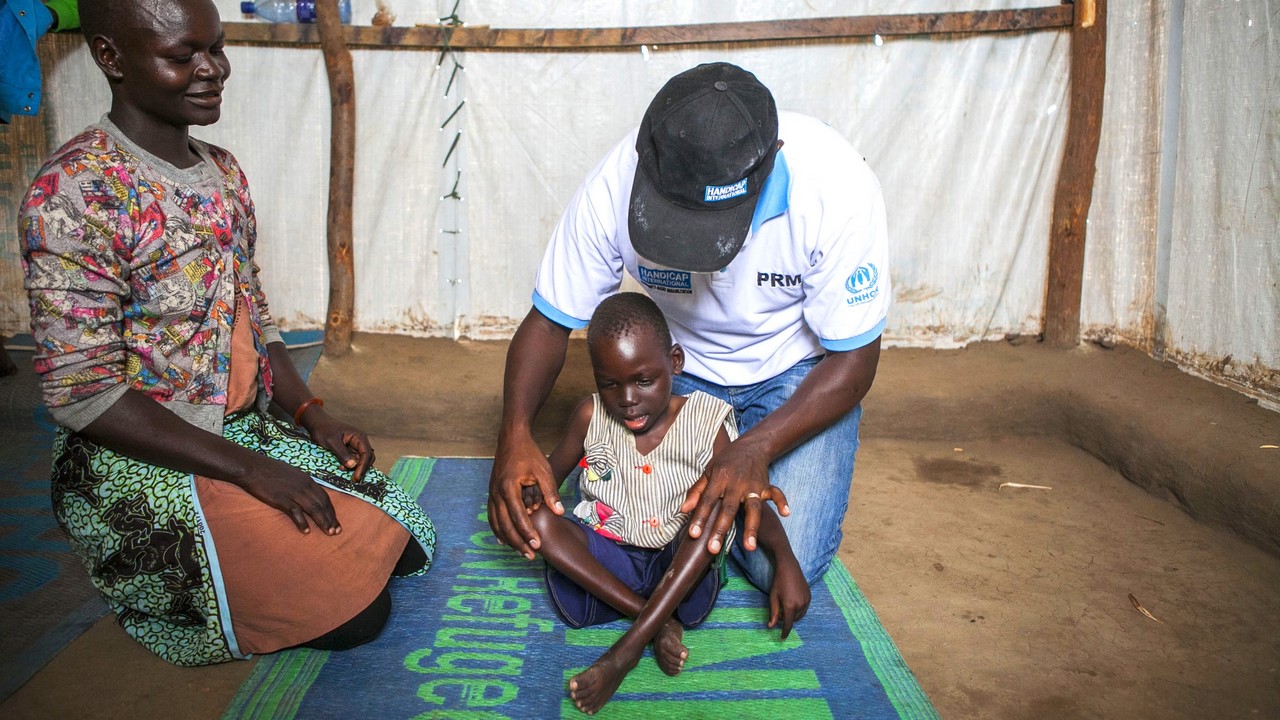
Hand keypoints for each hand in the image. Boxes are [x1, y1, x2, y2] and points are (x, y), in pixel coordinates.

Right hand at [235, 457, 340, 534]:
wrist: (252, 467)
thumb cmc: (270, 470)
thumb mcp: (292, 474)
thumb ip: (301, 484)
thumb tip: (308, 494)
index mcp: (307, 480)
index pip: (324, 497)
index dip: (332, 510)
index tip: (336, 521)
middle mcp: (304, 486)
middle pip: (322, 504)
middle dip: (331, 518)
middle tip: (337, 532)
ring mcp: (293, 492)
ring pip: (313, 508)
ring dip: (322, 521)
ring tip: (329, 533)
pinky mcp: (281, 498)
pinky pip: (295, 512)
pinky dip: (302, 522)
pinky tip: (306, 531)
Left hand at [302, 410, 375, 481]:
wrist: (316, 423)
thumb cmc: (323, 430)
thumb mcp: (331, 441)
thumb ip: (342, 453)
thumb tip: (353, 466)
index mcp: (359, 437)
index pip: (367, 454)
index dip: (363, 467)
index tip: (356, 477)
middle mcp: (360, 441)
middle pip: (367, 458)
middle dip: (361, 468)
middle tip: (353, 479)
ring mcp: (355, 446)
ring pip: (361, 460)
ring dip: (355, 467)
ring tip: (342, 469)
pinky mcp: (349, 450)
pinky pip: (353, 460)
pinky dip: (349, 465)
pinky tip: (340, 467)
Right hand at [488, 431, 563, 558]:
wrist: (512, 438)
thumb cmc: (529, 453)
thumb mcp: (544, 471)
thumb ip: (550, 492)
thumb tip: (560, 512)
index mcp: (509, 488)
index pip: (518, 517)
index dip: (528, 532)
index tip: (538, 545)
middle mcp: (497, 493)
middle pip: (505, 525)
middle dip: (518, 542)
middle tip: (530, 555)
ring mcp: (492, 493)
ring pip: (496, 523)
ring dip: (508, 539)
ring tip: (520, 551)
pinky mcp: (492, 492)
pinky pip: (492, 516)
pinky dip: (497, 530)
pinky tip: (503, 540)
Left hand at [679, 438, 787, 554]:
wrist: (750, 446)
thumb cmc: (725, 461)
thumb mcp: (708, 471)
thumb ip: (696, 491)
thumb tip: (683, 510)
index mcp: (719, 478)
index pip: (708, 500)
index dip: (700, 517)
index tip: (694, 535)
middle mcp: (736, 483)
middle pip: (728, 509)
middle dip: (721, 529)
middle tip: (713, 549)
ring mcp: (753, 485)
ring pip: (753, 507)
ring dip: (751, 527)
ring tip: (749, 547)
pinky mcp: (766, 486)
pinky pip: (776, 493)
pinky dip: (782, 502)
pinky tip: (785, 514)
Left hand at [767, 556, 810, 639]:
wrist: (789, 568)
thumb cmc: (778, 582)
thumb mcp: (773, 597)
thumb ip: (773, 613)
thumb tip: (771, 626)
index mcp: (790, 606)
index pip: (788, 624)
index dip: (785, 632)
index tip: (782, 638)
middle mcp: (801, 605)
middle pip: (794, 620)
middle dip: (786, 620)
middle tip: (778, 615)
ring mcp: (806, 601)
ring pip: (800, 615)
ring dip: (793, 616)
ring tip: (784, 608)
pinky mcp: (809, 596)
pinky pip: (804, 609)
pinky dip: (798, 610)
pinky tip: (792, 603)